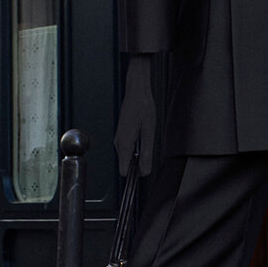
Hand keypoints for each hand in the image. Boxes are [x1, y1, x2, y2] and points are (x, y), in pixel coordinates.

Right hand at [114, 54, 156, 174]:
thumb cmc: (143, 108)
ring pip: (126, 156)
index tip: (144, 171)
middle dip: (137, 164)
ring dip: (137, 155)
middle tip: (149, 151)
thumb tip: (145, 172)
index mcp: (124, 143)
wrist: (136, 92)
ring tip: (146, 140)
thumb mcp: (149, 132)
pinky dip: (135, 148)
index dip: (134, 174)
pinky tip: (142, 137)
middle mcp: (118, 143)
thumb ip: (146, 153)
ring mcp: (118, 138)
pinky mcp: (121, 135)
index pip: (123, 170)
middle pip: (125, 164)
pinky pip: (127, 149)